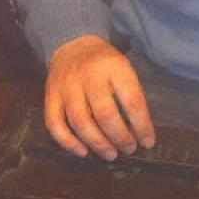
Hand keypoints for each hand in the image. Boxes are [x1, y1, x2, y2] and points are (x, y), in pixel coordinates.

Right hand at [45, 34, 154, 159]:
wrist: (73, 44)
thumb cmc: (105, 63)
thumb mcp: (124, 69)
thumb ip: (131, 95)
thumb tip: (140, 132)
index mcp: (114, 66)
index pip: (132, 101)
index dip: (142, 126)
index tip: (148, 142)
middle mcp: (89, 75)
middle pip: (105, 114)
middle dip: (120, 137)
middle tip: (129, 149)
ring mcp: (66, 86)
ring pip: (80, 122)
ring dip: (97, 144)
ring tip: (111, 154)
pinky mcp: (50, 96)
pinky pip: (55, 124)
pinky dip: (68, 142)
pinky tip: (83, 152)